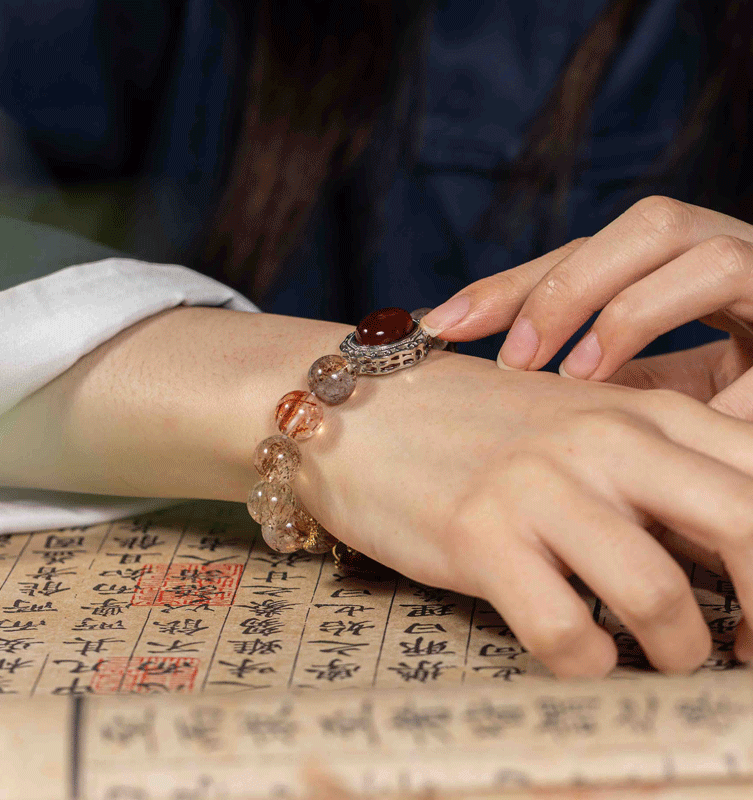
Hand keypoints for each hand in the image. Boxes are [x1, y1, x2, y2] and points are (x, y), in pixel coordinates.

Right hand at [0, 307, 752, 676]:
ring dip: (675, 652)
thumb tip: (719, 552)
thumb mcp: (571, 423)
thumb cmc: (467, 423)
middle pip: (747, 527)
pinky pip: (567, 633)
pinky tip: (579, 651)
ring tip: (657, 657)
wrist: (358, 406)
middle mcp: (601, 442)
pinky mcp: (477, 534)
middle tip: (744, 652)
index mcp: (637, 411)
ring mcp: (538, 487)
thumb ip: (648, 471)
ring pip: (661, 599)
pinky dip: (586, 663)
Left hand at [419, 196, 752, 416]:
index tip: (442, 322)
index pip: (586, 254)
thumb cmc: (721, 420)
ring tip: (575, 378)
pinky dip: (701, 358)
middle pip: (646, 223)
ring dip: (626, 311)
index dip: (513, 281)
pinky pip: (748, 298)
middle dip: (566, 284)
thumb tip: (497, 393)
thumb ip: (588, 382)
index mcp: (677, 272)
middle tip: (511, 359)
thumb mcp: (649, 396)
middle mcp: (732, 256)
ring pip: (701, 249)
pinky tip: (656, 404)